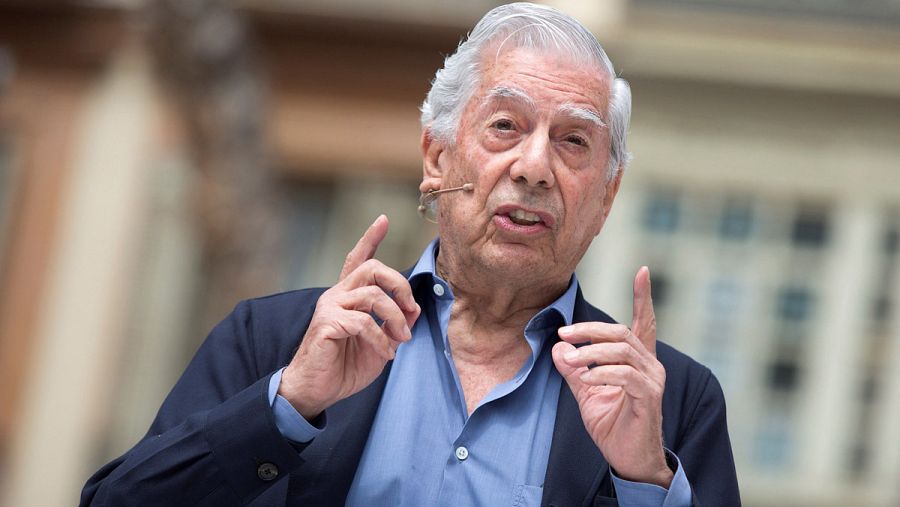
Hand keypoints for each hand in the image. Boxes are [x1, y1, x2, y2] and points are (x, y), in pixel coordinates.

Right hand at [279, 215, 420, 419]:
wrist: (315, 391)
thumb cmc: (344, 367)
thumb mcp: (379, 344)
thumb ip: (393, 325)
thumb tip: (412, 312)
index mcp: (348, 296)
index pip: (358, 259)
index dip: (370, 238)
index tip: (383, 219)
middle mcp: (336, 295)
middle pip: (373, 268)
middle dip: (400, 286)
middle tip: (411, 310)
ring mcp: (329, 307)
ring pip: (372, 294)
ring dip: (395, 317)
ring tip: (401, 339)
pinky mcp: (326, 324)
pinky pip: (363, 322)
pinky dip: (381, 338)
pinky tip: (385, 353)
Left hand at [551, 267, 670, 486]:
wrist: (629, 459)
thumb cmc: (612, 424)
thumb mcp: (586, 392)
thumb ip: (573, 369)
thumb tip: (557, 348)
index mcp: (638, 360)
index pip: (643, 322)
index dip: (643, 297)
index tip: (643, 271)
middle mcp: (650, 365)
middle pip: (621, 333)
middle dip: (589, 329)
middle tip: (563, 333)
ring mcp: (652, 381)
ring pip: (622, 351)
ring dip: (591, 353)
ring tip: (571, 360)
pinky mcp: (649, 398)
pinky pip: (625, 376)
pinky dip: (602, 374)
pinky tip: (586, 380)